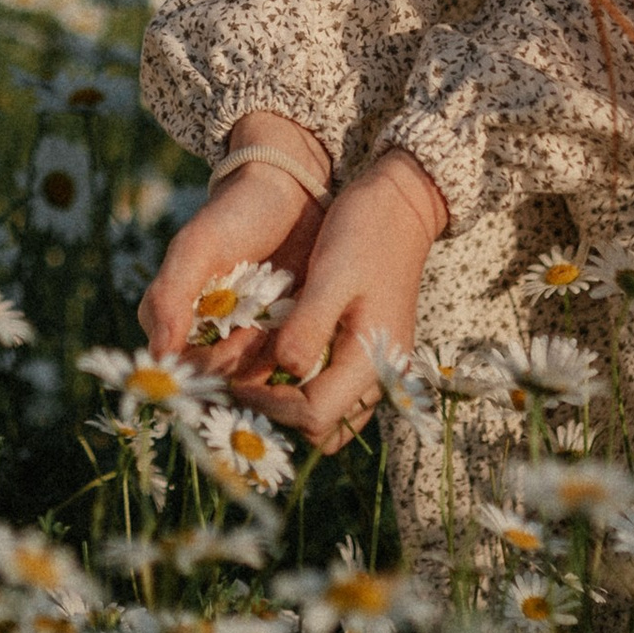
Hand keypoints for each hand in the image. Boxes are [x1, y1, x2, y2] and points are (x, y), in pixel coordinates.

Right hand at [139, 117, 330, 377]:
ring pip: (258, 380)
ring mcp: (251, 339)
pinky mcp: (286, 337)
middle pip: (225, 380)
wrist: (289, 191)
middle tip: (267, 328)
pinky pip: (288, 367)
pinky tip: (311, 340)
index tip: (240, 337)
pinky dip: (298, 360)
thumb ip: (170, 296)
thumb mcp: (197, 248)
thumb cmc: (233, 214)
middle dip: (246, 364)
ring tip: (289, 321)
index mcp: (180, 323)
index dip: (212, 366)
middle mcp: (213, 338)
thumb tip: (159, 354)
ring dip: (275, 365)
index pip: (187, 369)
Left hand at [251, 148, 448, 449]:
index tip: (230, 383)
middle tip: (235, 386)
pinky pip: (330, 387)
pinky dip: (300, 385)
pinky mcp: (367, 351)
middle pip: (321, 427)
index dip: (267, 407)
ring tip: (247, 376)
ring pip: (326, 413)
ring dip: (287, 403)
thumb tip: (282, 370)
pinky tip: (270, 358)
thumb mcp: (331, 274)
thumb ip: (308, 326)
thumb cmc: (366, 233)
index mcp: (372, 360)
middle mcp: (379, 374)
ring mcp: (376, 365)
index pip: (314, 417)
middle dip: (276, 414)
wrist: (403, 205)